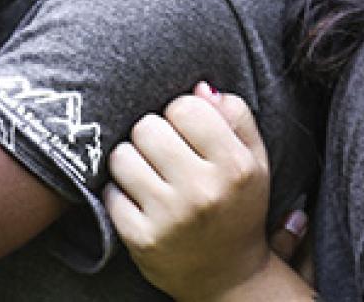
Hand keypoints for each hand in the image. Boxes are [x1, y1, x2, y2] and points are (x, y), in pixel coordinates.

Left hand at [103, 83, 309, 301]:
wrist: (229, 277)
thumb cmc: (237, 205)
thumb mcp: (254, 160)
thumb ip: (235, 116)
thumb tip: (199, 86)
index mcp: (235, 167)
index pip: (185, 106)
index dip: (181, 114)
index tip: (186, 132)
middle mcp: (203, 192)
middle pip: (147, 126)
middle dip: (153, 135)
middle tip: (165, 154)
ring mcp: (170, 218)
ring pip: (122, 155)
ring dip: (131, 160)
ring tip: (150, 174)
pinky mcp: (140, 239)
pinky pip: (110, 191)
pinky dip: (120, 192)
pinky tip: (140, 200)